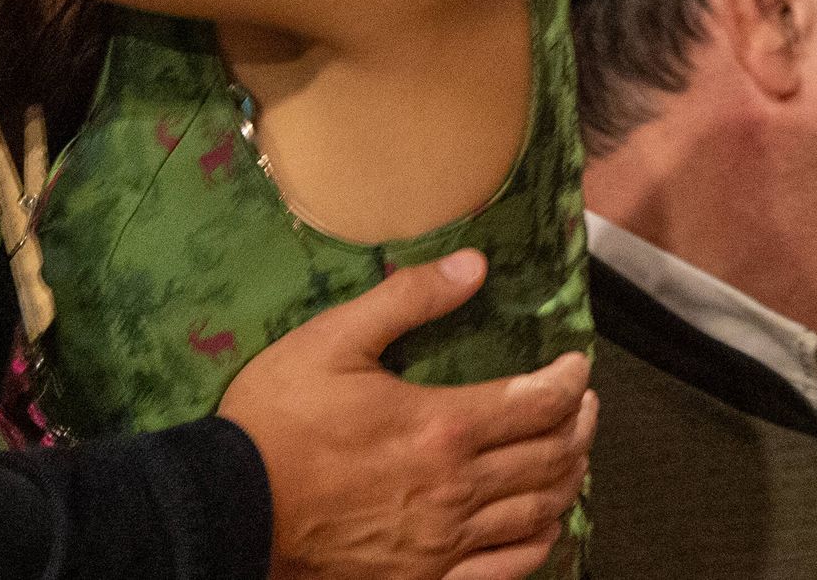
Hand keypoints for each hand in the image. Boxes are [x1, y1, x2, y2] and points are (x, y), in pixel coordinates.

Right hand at [219, 251, 594, 579]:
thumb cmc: (278, 419)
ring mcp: (446, 544)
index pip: (536, 403)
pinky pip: (508, 568)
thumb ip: (407, 299)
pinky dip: (540, 541)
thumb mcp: (332, 339)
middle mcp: (458, 489)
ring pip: (539, 513)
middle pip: (550, 457)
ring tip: (573, 453)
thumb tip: (474, 267)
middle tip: (583, 403)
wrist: (234, 508)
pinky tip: (545, 523)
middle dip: (578, 424)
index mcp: (441, 426)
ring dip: (568, 477)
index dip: (569, 381)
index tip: (576, 364)